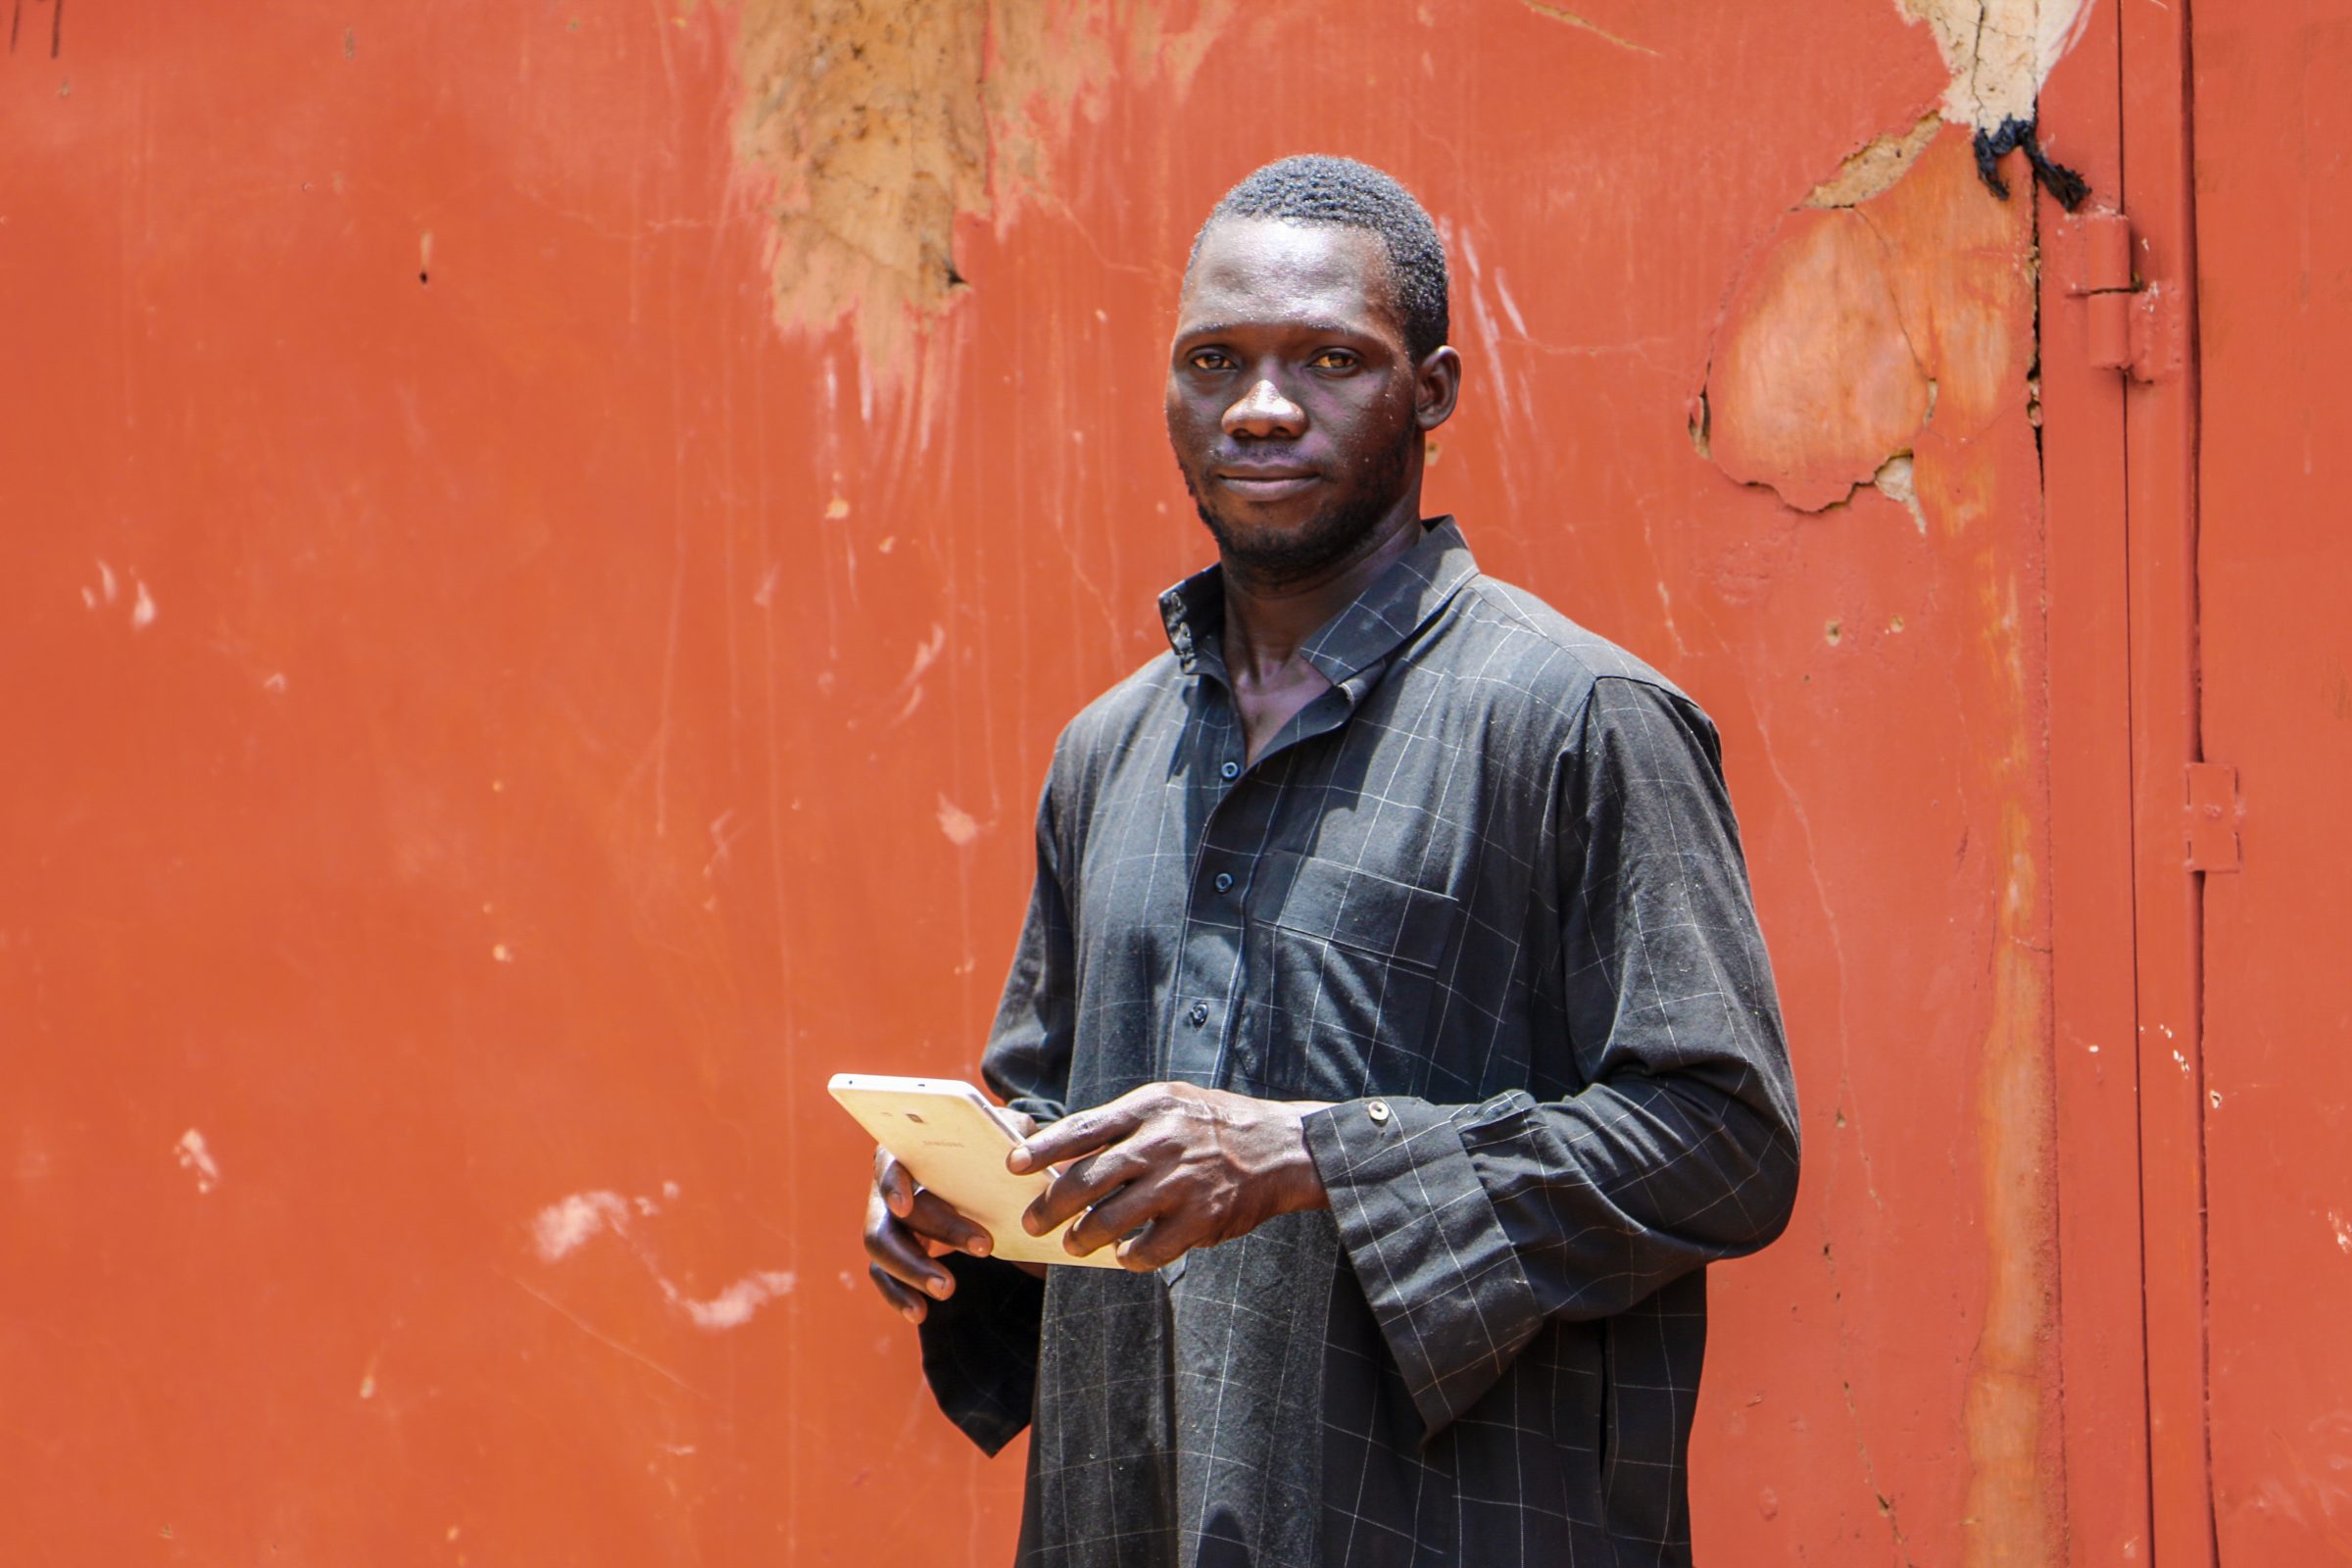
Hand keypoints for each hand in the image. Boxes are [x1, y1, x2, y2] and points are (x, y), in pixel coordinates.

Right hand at [863, 1111, 1036, 1323]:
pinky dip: (899, 1296)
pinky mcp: (897, 1253)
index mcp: (908, 1152)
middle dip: (936, 1231)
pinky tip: (920, 1312)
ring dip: (912, 1271)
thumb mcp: (1007, 1131)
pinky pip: (886, 1278)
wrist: (993, 1177)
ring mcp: (889, 1223)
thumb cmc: (993, 1147)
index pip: (888, 1163)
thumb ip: (1012, 1131)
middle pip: (890, 1215)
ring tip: (948, 1289)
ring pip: (882, 1250)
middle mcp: (890, 1187)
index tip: (906, 1205)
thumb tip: (1018, 1154)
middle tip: (984, 1247)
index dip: (892, 1183)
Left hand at [1008, 1083, 1330, 1270]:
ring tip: (1073, 1244)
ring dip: (1083, 1237)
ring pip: (1110, 1220)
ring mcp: (1180, 1183)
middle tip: (1033, 1220)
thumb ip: (1124, 1125)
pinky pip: (1149, 1250)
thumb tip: (1068, 1155)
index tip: (1013, 1165)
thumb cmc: (1214, 1124)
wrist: (1281, 1147)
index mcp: (1148, 1109)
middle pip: (1087, 1180)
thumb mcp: (1169, 1104)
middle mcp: (1160, 1144)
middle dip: (1051, 1206)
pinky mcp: (1200, 1219)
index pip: (1083, 1128)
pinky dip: (1129, 1257)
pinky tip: (1124, 1256)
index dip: (1043, 1148)